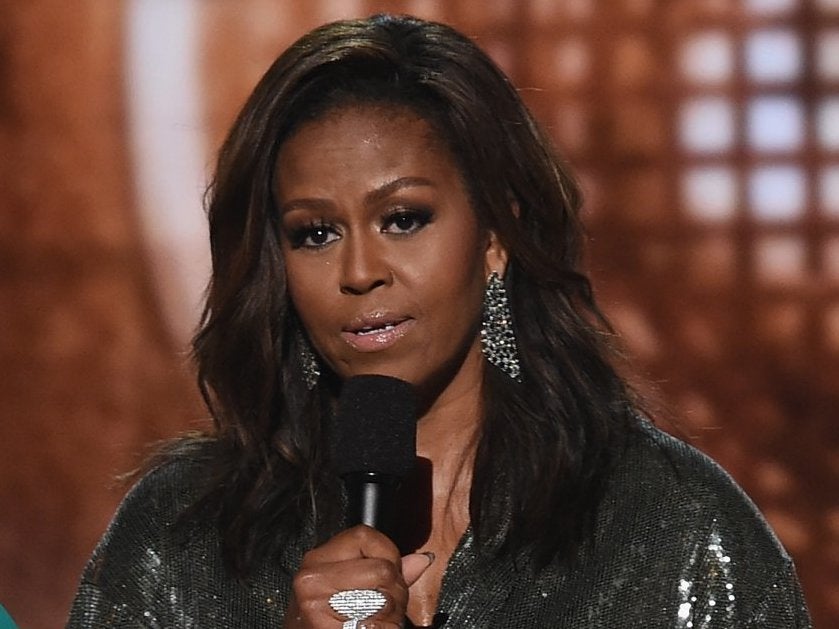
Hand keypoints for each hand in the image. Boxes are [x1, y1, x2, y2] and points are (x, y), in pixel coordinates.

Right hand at [283, 525, 433, 627]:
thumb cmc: (329, 623)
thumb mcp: (354, 587)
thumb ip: (388, 570)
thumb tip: (421, 560)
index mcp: (318, 559)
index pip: (364, 535)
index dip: (387, 553)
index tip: (389, 574)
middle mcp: (311, 576)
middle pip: (380, 566)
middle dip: (394, 587)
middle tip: (385, 604)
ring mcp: (315, 600)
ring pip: (381, 593)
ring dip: (390, 609)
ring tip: (377, 618)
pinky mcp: (323, 623)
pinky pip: (374, 619)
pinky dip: (382, 625)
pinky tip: (368, 628)